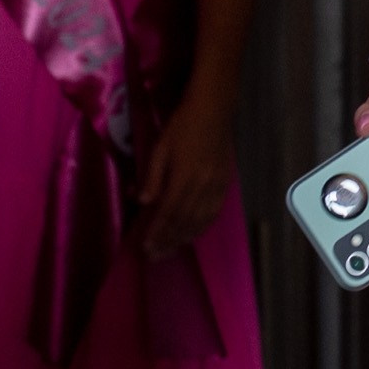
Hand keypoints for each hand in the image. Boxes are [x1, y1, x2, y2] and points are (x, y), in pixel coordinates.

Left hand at [137, 91, 237, 258]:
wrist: (214, 111)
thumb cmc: (182, 127)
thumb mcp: (160, 148)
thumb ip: (152, 176)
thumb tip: (143, 202)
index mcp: (185, 177)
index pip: (169, 212)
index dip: (157, 232)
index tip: (144, 247)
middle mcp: (203, 186)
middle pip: (185, 221)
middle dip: (168, 241)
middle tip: (154, 257)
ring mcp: (216, 185)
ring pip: (201, 219)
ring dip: (184, 238)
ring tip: (170, 250)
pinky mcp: (224, 183)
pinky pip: (214, 211)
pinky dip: (202, 226)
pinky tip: (193, 234)